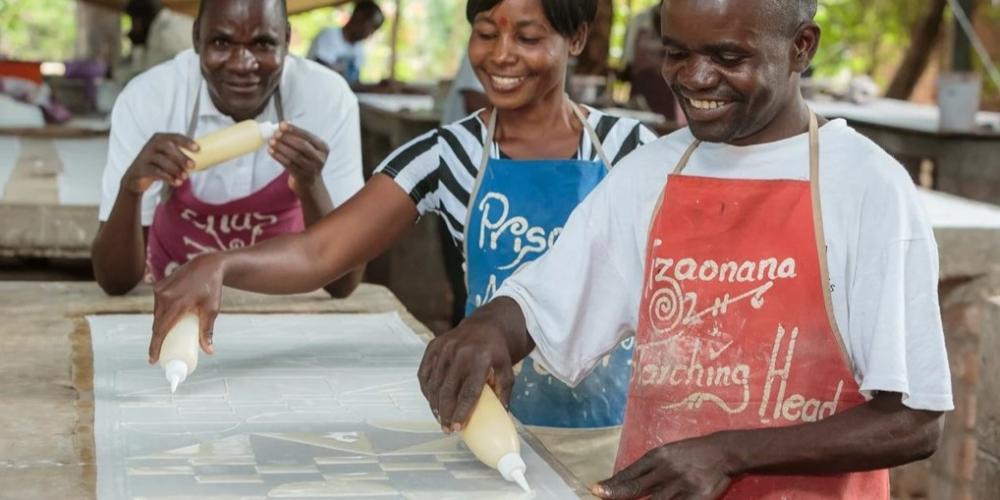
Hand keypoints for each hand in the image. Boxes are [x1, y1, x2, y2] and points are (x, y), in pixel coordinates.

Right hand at [122, 133, 198, 193]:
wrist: (136, 178)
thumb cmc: (158, 166)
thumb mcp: (167, 158)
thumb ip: (180, 156)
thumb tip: (205, 161)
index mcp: (160, 139)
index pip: (174, 137)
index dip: (186, 141)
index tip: (198, 149)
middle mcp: (151, 145)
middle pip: (168, 147)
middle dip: (181, 156)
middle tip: (192, 166)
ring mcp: (145, 156)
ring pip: (162, 160)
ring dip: (175, 169)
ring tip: (184, 177)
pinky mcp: (141, 168)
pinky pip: (155, 171)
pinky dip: (167, 177)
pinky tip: (176, 182)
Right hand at [149, 253, 224, 363]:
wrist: (207, 265)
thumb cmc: (212, 288)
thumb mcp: (211, 310)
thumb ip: (207, 330)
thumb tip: (209, 352)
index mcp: (177, 304)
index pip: (161, 330)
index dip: (155, 347)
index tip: (153, 360)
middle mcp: (164, 296)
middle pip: (157, 324)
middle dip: (157, 340)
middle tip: (160, 354)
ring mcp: (160, 290)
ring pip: (157, 315)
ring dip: (160, 326)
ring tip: (165, 338)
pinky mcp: (159, 286)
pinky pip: (158, 306)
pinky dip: (161, 315)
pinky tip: (166, 322)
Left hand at [267, 122, 328, 195]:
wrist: (309, 183)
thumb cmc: (306, 161)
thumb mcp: (309, 149)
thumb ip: (299, 138)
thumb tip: (282, 126)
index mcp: (323, 148)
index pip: (308, 136)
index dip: (294, 130)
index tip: (282, 125)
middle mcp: (319, 158)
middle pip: (302, 145)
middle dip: (287, 138)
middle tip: (275, 134)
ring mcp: (311, 168)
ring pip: (294, 155)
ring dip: (281, 147)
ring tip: (271, 142)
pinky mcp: (301, 176)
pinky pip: (288, 164)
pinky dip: (278, 156)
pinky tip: (271, 151)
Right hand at [417, 315, 516, 432]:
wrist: (485, 325)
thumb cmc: (496, 352)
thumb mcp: (506, 370)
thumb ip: (504, 393)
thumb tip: (500, 417)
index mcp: (481, 358)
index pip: (469, 391)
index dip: (462, 411)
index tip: (458, 427)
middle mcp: (460, 352)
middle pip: (448, 390)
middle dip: (446, 413)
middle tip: (447, 429)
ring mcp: (444, 347)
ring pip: (434, 384)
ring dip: (435, 405)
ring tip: (440, 419)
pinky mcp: (433, 346)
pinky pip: (424, 373)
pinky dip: (426, 390)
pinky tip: (432, 402)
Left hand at [593, 435, 733, 499]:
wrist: (724, 452)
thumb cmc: (690, 453)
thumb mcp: (668, 453)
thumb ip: (649, 467)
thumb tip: (622, 481)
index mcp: (658, 456)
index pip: (630, 472)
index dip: (613, 482)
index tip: (596, 489)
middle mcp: (666, 470)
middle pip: (637, 486)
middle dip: (617, 494)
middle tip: (600, 497)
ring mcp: (681, 485)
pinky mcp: (696, 497)